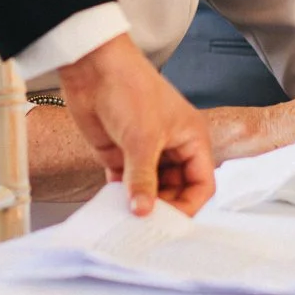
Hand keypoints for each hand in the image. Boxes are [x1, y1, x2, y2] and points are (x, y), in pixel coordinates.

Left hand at [57, 34, 214, 216]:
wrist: (93, 68)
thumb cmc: (130, 86)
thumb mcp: (143, 138)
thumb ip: (143, 178)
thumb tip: (143, 211)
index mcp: (191, 139)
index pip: (201, 183)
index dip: (190, 205)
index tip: (171, 223)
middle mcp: (171, 147)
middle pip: (176, 191)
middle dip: (163, 208)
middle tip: (147, 226)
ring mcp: (144, 152)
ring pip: (150, 189)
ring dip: (140, 204)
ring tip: (129, 221)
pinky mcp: (120, 154)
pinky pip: (125, 184)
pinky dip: (120, 197)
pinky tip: (112, 208)